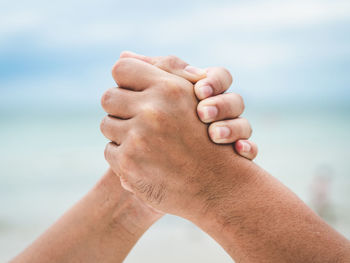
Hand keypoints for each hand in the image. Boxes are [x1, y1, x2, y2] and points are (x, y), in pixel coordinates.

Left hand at [101, 57, 253, 219]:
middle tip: (138, 118)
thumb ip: (162, 70)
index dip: (127, 80)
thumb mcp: (193, 97)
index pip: (122, 69)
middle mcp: (153, 112)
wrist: (217, 186)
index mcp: (169, 89)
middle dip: (120, 106)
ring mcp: (139, 140)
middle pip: (108, 96)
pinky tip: (143, 160)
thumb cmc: (206, 137)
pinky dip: (122, 155)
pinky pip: (109, 150)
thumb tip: (123, 54)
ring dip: (120, 131)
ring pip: (106, 124)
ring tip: (143, 141)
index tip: (134, 91)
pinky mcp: (129, 165)